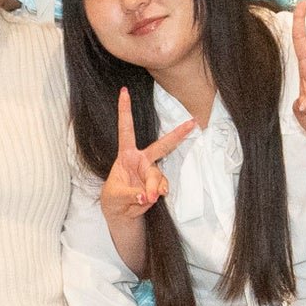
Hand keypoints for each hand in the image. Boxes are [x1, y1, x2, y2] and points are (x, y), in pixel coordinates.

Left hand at [99, 90, 202, 228]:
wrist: (121, 214)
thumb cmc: (113, 198)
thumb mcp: (115, 195)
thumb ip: (131, 193)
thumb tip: (148, 195)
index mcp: (126, 154)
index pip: (126, 129)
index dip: (125, 111)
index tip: (124, 91)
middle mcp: (141, 159)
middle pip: (161, 146)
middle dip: (177, 135)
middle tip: (193, 123)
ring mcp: (150, 172)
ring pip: (157, 176)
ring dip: (153, 187)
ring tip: (147, 198)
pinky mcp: (157, 184)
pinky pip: (162, 186)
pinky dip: (159, 192)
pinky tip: (154, 197)